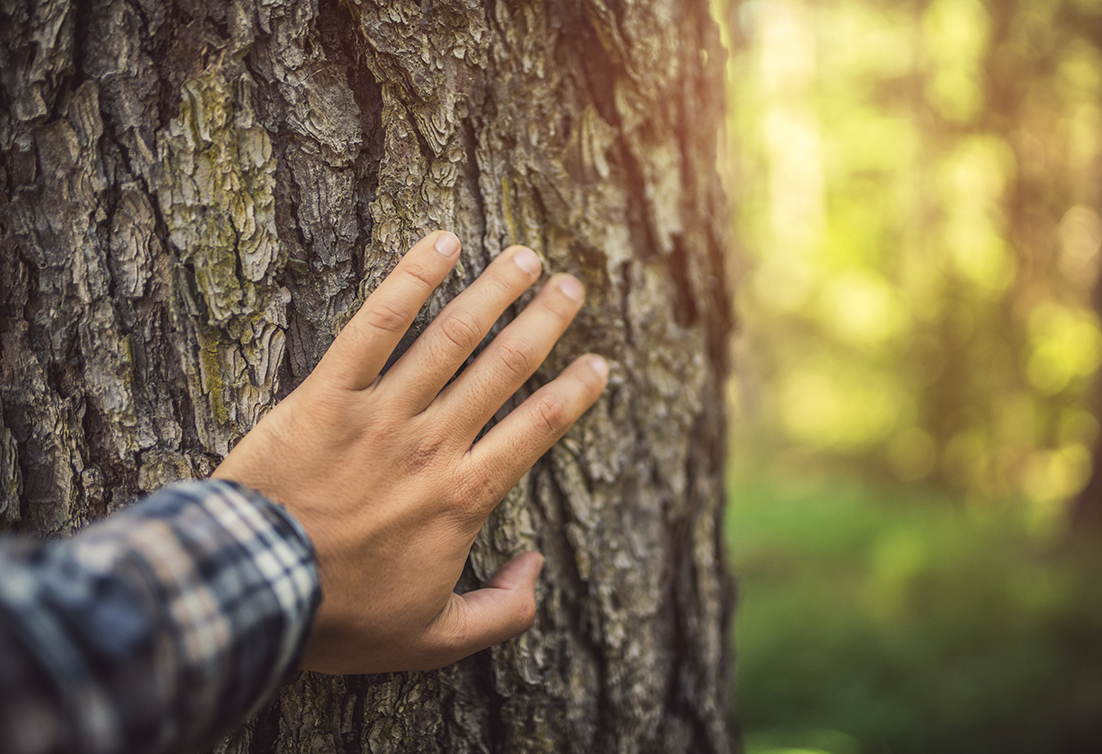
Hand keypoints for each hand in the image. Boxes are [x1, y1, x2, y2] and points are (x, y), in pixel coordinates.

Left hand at [213, 230, 607, 673]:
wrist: (252, 592)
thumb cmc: (340, 620)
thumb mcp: (434, 640)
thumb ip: (501, 613)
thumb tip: (536, 570)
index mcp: (464, 495)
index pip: (538, 427)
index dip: (576, 392)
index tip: (598, 364)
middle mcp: (434, 442)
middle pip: (505, 367)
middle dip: (545, 321)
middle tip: (570, 287)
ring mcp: (381, 412)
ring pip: (451, 337)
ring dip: (493, 291)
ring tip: (523, 257)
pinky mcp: (327, 394)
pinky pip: (374, 325)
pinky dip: (410, 280)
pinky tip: (440, 243)